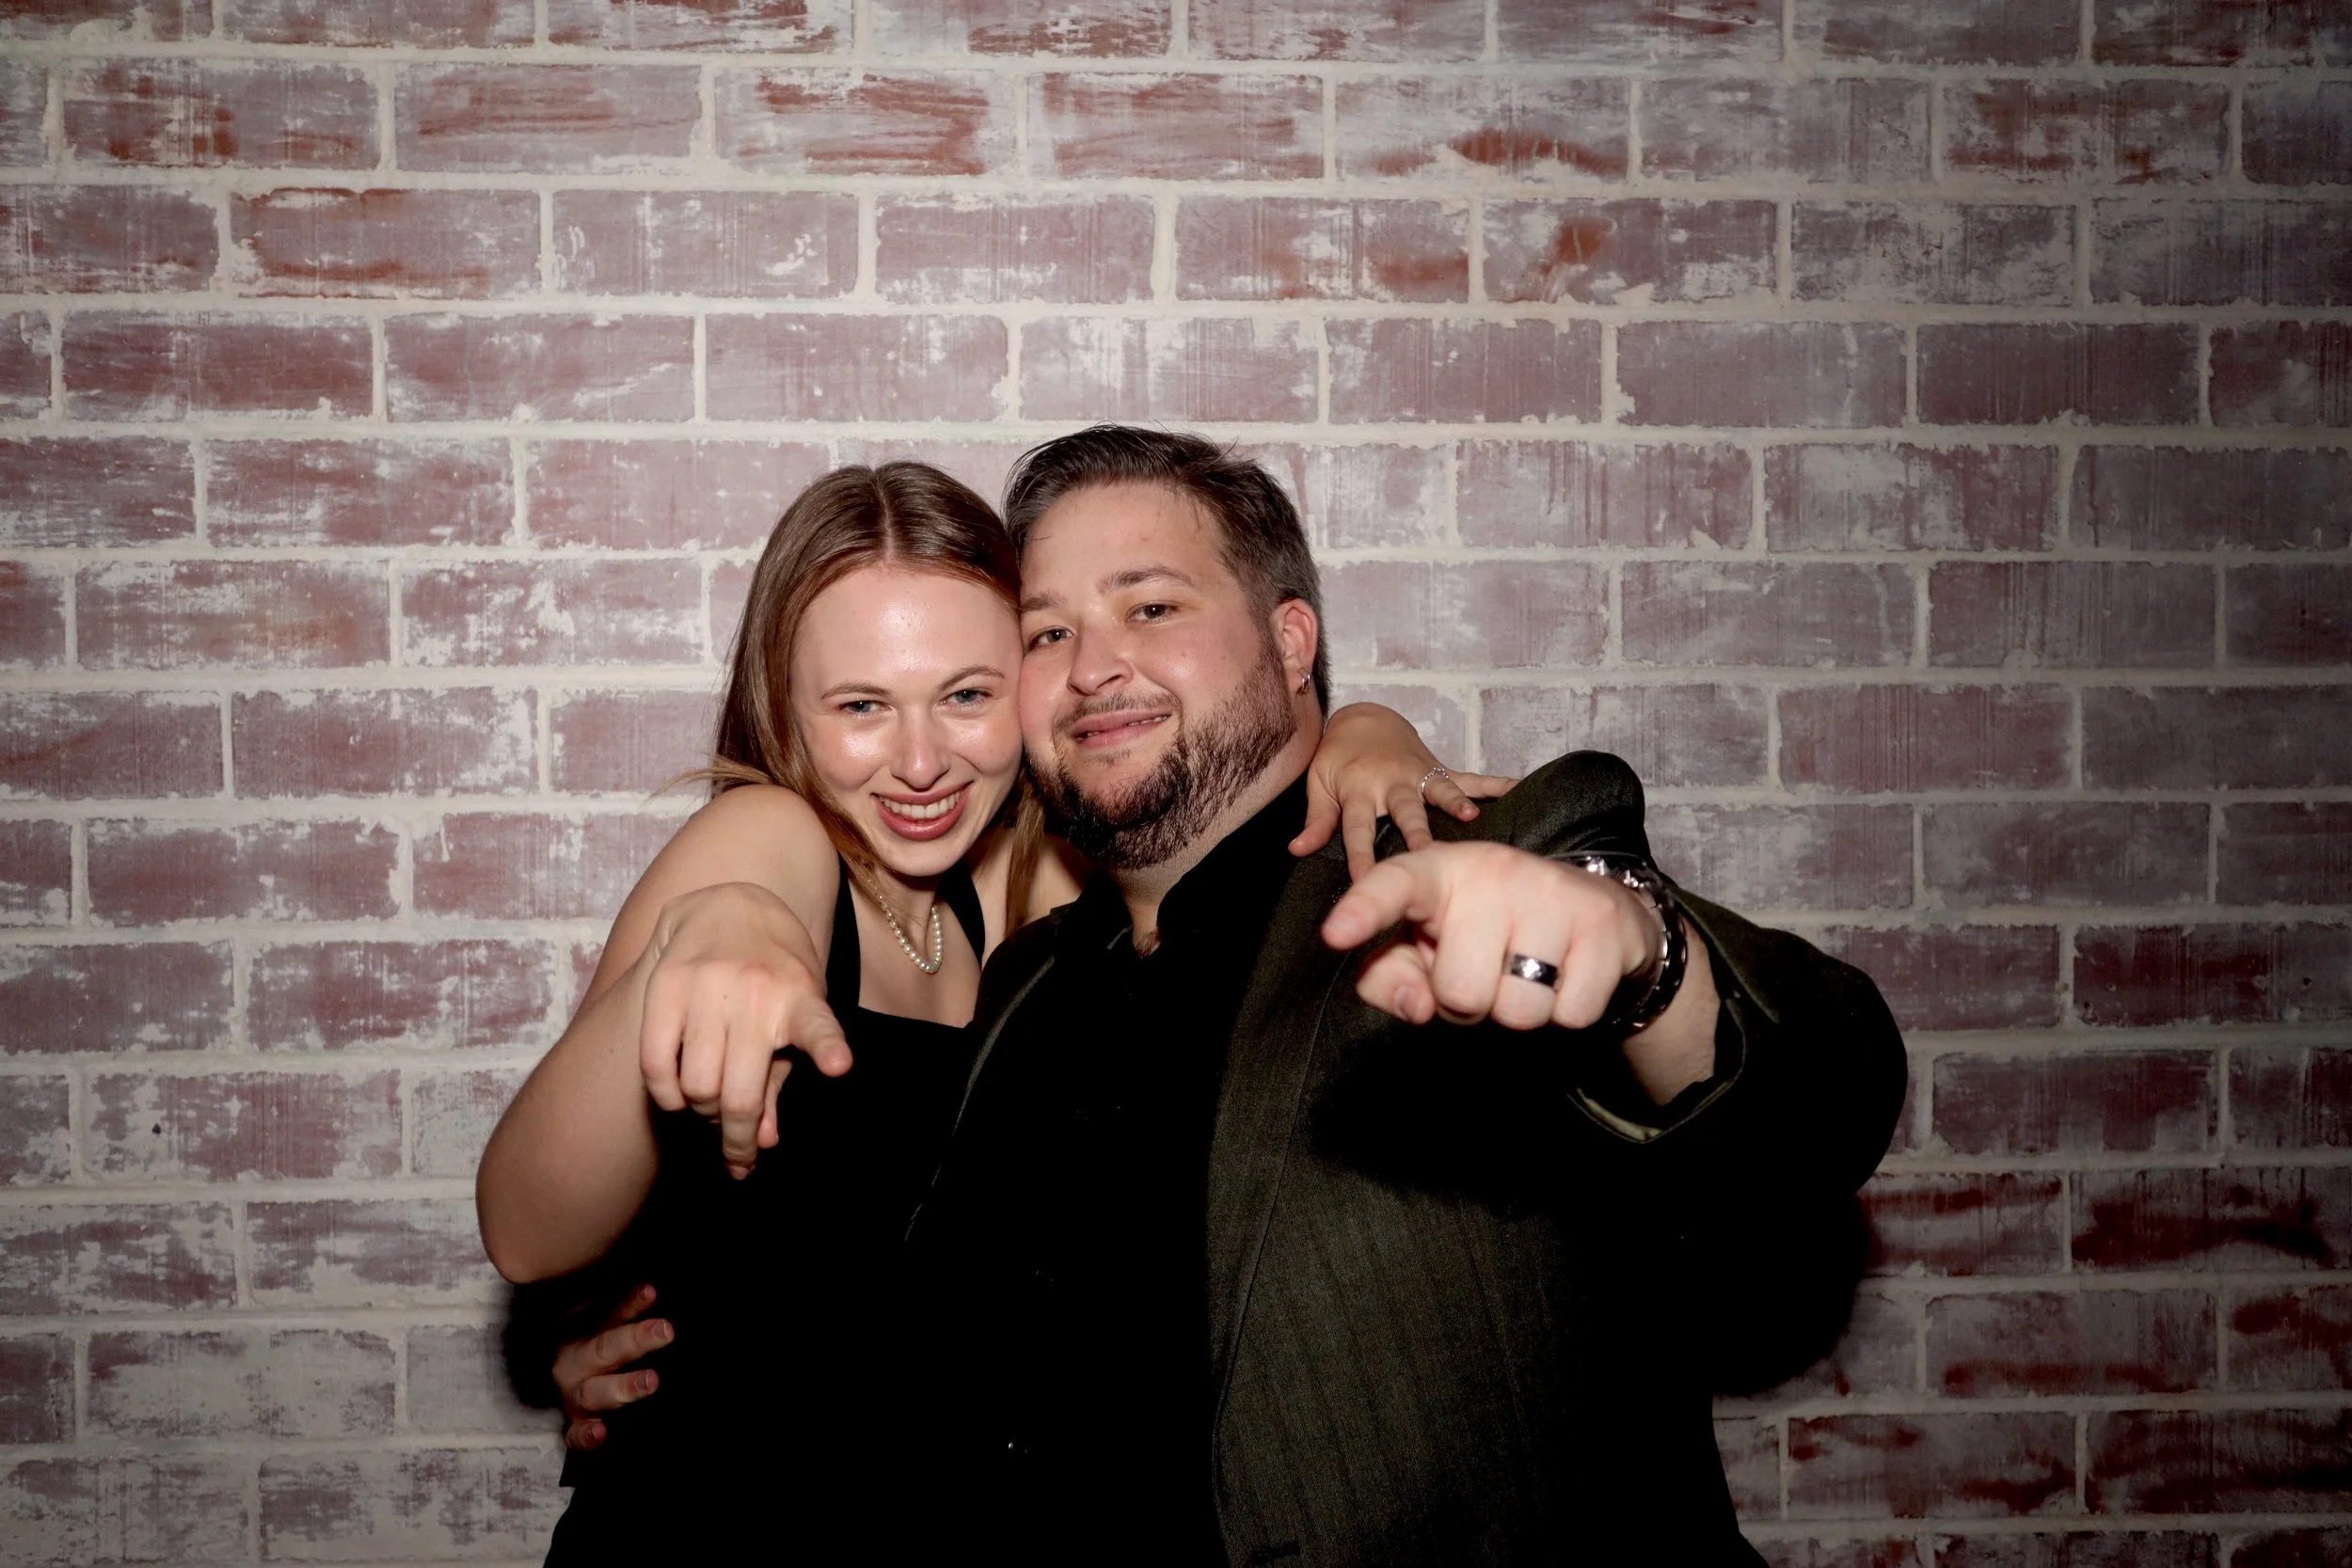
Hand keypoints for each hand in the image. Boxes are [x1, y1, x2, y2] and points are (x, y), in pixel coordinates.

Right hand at [554, 1284, 671, 1451]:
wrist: (556, 1386)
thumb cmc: (592, 1348)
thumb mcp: (600, 1325)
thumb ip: (622, 1311)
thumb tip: (655, 1290)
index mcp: (584, 1332)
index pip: (610, 1314)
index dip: (631, 1303)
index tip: (651, 1291)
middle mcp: (576, 1362)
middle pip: (604, 1348)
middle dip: (635, 1339)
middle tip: (666, 1330)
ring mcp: (574, 1395)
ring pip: (594, 1391)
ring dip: (622, 1386)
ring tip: (651, 1381)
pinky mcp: (573, 1425)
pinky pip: (573, 1435)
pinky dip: (584, 1436)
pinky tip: (600, 1433)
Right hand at [637, 882, 850, 1177]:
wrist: (729, 905)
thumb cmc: (772, 975)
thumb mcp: (793, 1015)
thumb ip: (777, 1080)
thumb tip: (762, 1140)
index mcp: (799, 997)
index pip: (817, 1026)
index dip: (828, 1048)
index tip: (839, 1065)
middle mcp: (755, 991)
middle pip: (738, 1094)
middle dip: (737, 1137)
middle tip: (739, 1147)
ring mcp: (707, 986)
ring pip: (695, 1087)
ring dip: (702, 1111)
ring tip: (711, 1102)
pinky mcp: (665, 985)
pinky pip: (654, 1064)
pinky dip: (666, 1095)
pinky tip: (678, 1096)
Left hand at [1291, 702, 1518, 878]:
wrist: (1362, 719)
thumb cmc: (1337, 758)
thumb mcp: (1318, 786)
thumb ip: (1316, 821)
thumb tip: (1297, 851)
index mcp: (1358, 789)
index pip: (1357, 829)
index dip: (1361, 857)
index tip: (1365, 883)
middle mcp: (1391, 782)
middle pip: (1405, 812)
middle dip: (1417, 834)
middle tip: (1429, 858)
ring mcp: (1418, 774)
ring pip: (1439, 790)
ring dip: (1456, 802)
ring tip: (1471, 817)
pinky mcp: (1437, 769)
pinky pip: (1469, 777)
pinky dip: (1494, 783)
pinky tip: (1519, 788)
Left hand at [1321, 842, 1657, 1031]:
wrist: (1594, 913)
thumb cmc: (1486, 932)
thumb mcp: (1423, 948)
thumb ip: (1388, 977)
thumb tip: (1418, 1006)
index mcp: (1438, 872)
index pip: (1394, 885)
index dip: (1364, 910)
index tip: (1335, 933)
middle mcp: (1493, 870)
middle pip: (1459, 993)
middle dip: (1470, 1002)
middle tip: (1486, 967)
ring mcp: (1550, 891)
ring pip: (1518, 1012)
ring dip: (1519, 1008)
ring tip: (1525, 969)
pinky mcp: (1601, 922)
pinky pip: (1570, 1014)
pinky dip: (1568, 1010)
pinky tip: (1568, 972)